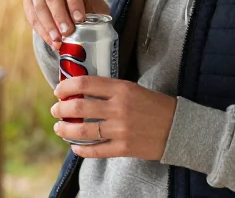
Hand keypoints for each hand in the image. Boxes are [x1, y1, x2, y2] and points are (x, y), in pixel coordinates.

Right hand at [24, 0, 110, 50]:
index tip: (80, 20)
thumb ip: (97, 15)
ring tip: (58, 41)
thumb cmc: (86, 3)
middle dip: (60, 16)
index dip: (74, 3)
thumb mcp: (96, 4)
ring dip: (49, 25)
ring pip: (39, 5)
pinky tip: (51, 41)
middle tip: (67, 32)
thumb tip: (94, 32)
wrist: (71, 3)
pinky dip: (41, 30)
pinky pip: (31, 14)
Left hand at [51, 76, 176, 159]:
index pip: (85, 84)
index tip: (59, 90)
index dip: (67, 87)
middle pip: (79, 108)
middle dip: (61, 109)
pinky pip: (96, 151)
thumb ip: (110, 90)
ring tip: (59, 128)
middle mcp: (119, 108)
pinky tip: (75, 147)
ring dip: (66, 130)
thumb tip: (82, 91)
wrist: (179, 128)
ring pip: (83, 131)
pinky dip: (81, 150)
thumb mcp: (133, 88)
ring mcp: (121, 130)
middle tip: (55, 110)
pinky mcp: (124, 148)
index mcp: (121, 89)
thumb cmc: (155, 106)